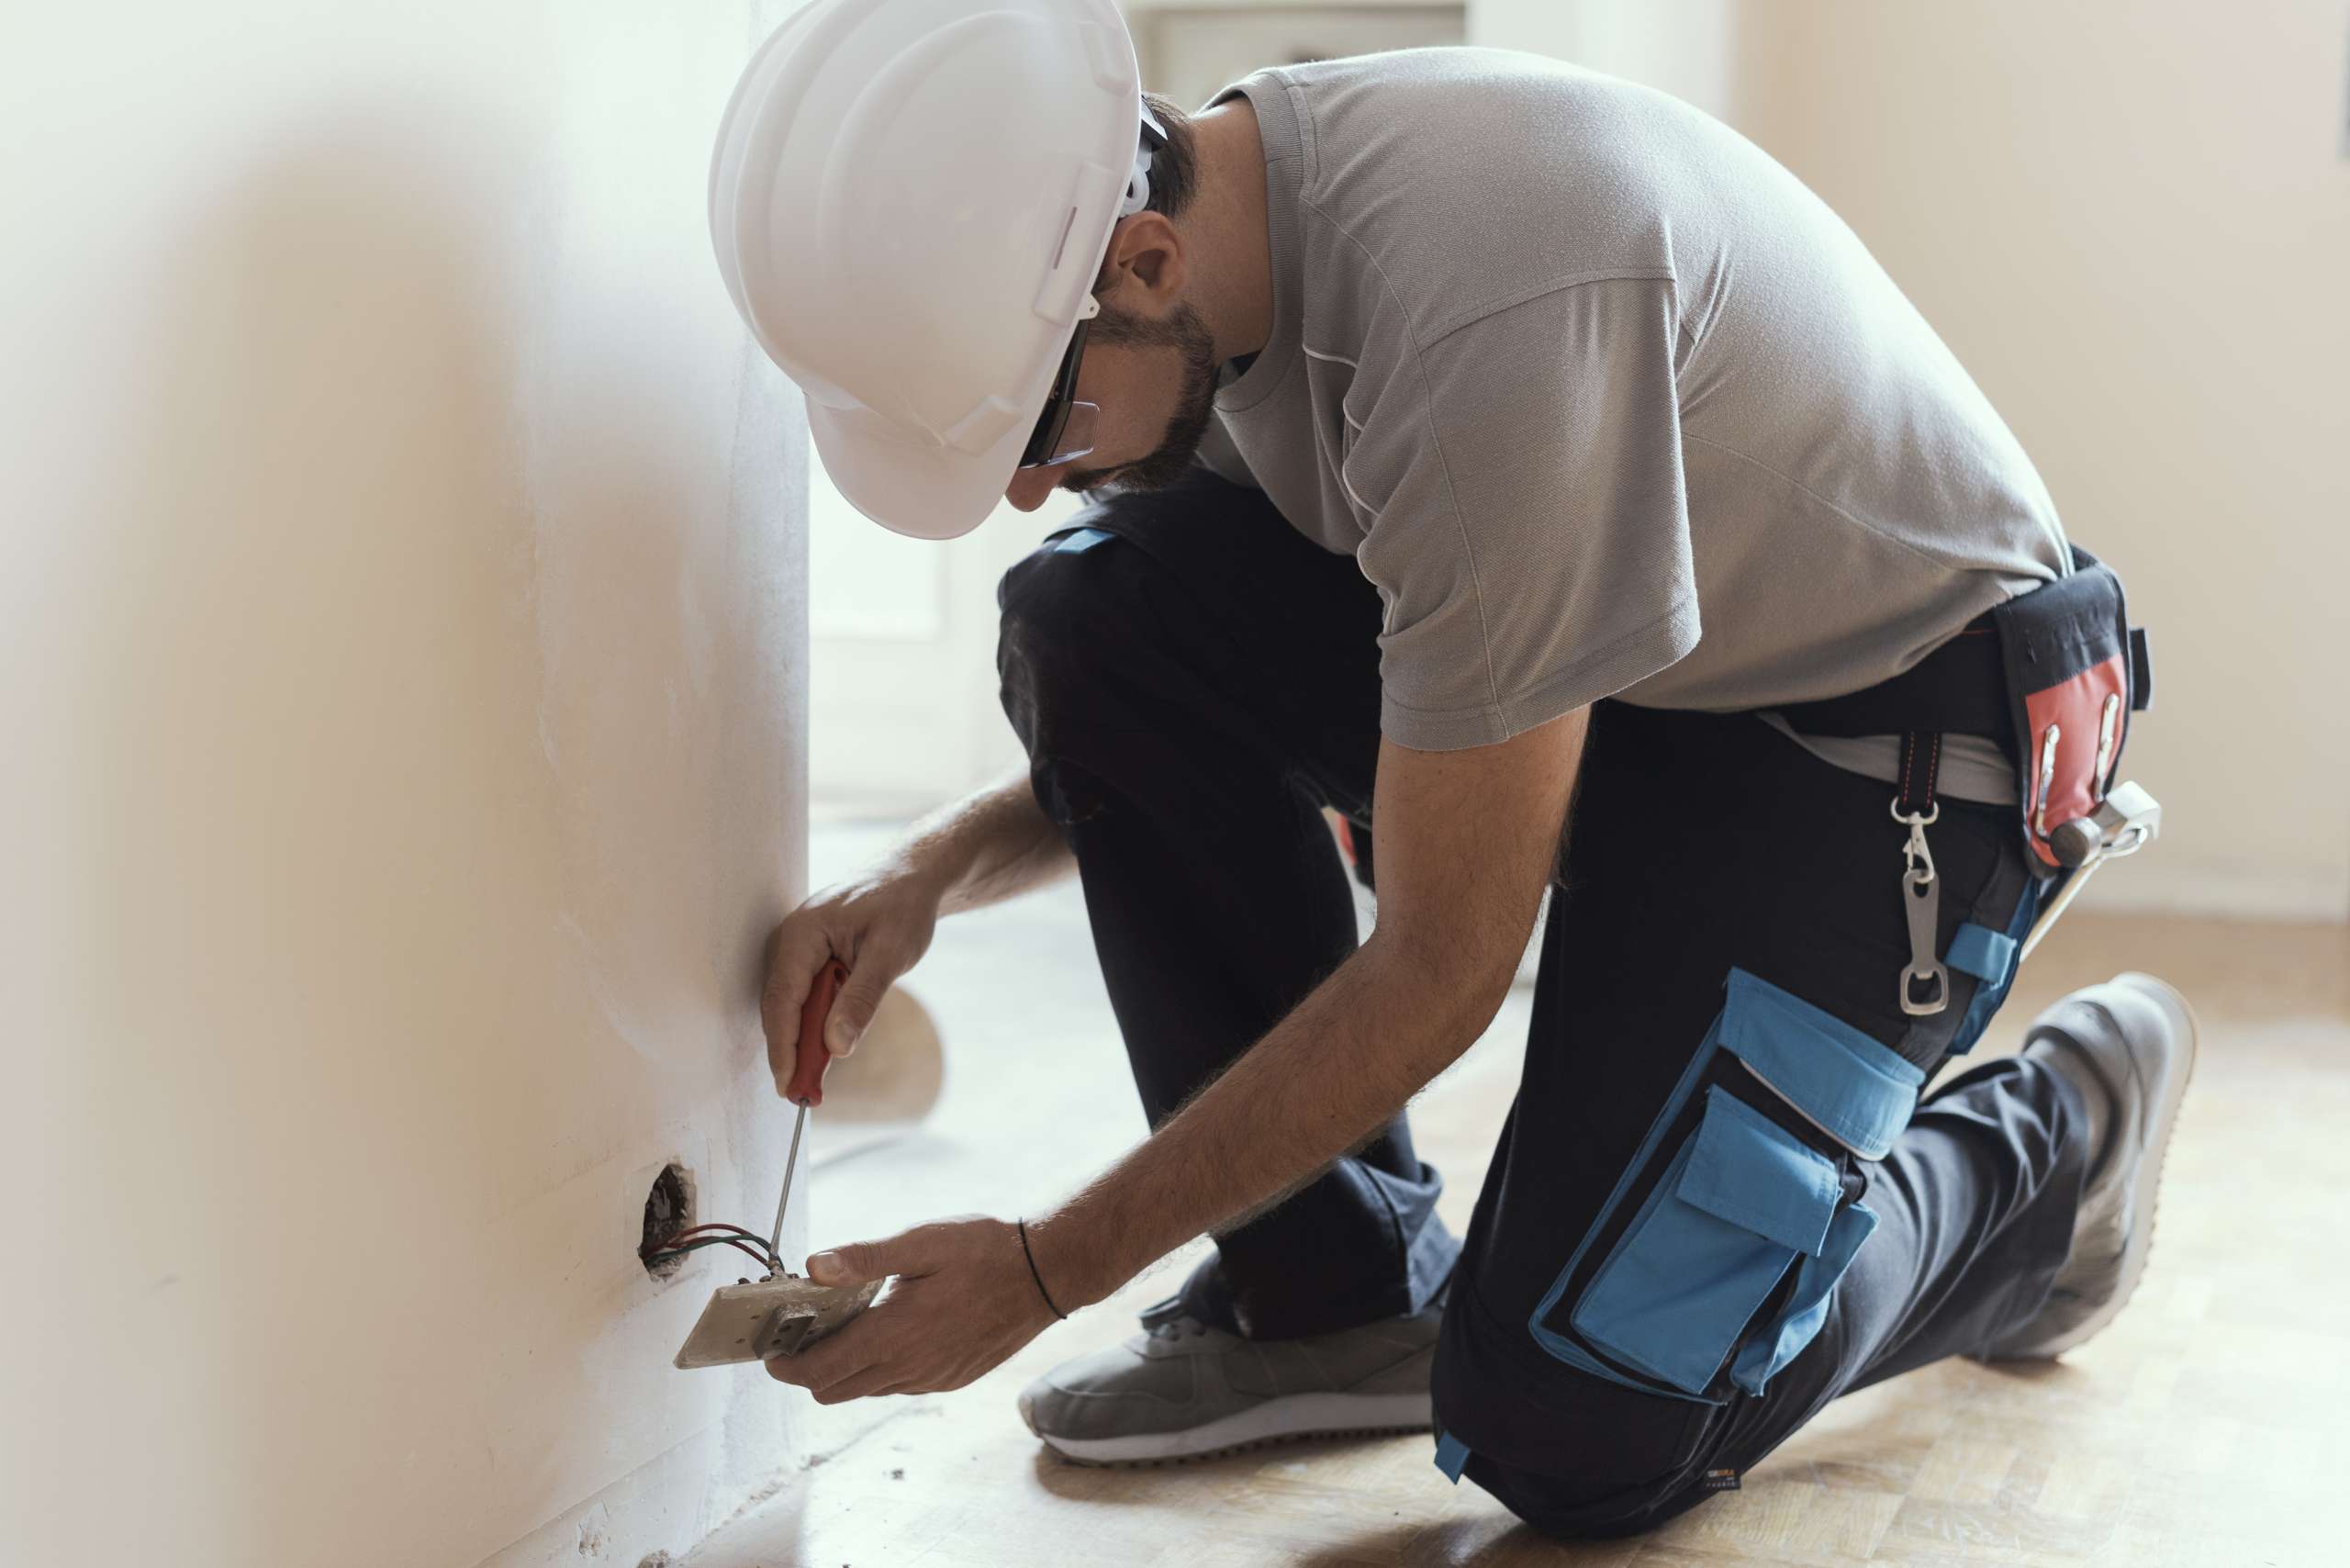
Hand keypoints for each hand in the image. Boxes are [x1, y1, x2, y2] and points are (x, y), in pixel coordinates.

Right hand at [761, 861, 943, 1089]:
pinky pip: (803, 998)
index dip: (783, 1046)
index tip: (788, 1083)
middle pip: (781, 1008)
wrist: (910, 880)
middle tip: (802, 1095)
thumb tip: (836, 1047)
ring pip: (791, 1007)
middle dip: (790, 1052)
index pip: (782, 1000)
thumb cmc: (902, 908)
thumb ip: (861, 998)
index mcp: (802, 935)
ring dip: (802, 1042)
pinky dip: (812, 1026)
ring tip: (813, 1082)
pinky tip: (825, 1050)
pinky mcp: (807, 959)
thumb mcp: (890, 954)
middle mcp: (789, 942)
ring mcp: (796, 951)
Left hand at [764, 1217, 1060, 1401]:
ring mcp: (930, 1378)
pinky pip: (898, 1386)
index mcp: (894, 1334)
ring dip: (844, 1369)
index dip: (785, 1366)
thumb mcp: (921, 1243)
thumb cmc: (984, 1251)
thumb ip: (864, 1259)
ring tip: (845, 1328)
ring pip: (865, 1391)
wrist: (1045, 1275)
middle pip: (833, 1390)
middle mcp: (908, 1367)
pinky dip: (879, 1369)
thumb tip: (812, 1266)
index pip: (820, 1369)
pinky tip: (890, 1332)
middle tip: (803, 1334)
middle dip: (809, 1369)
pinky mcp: (949, 1380)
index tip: (770, 1351)